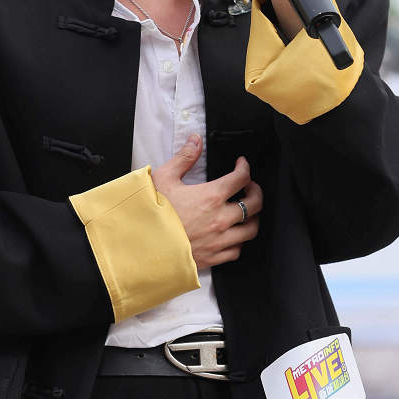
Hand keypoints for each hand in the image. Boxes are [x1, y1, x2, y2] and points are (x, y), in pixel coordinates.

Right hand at [150, 137, 263, 269]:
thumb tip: (195, 141)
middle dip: (256, 192)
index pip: (241, 178)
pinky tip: (233, 235)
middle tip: (251, 187)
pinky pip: (236, 250)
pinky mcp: (213, 257)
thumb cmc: (152, 214)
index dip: (244, 168)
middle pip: (255, 204)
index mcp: (211, 197)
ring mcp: (218, 240)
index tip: (242, 165)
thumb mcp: (164, 178)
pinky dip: (239, 241)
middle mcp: (220, 219)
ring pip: (251, 229)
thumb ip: (184, 158)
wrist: (141, 246)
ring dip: (253, 218)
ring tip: (247, 212)